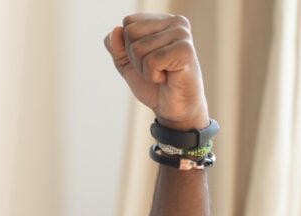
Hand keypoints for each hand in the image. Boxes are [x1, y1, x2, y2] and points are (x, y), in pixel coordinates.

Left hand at [104, 14, 209, 130]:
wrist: (173, 109)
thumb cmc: (153, 85)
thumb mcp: (127, 64)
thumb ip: (116, 47)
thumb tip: (115, 30)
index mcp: (163, 21)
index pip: (128, 23)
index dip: (128, 47)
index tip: (146, 59)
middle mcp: (175, 22)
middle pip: (131, 32)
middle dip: (134, 58)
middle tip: (154, 68)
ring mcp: (182, 34)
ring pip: (139, 48)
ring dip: (144, 69)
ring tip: (162, 73)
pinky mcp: (186, 50)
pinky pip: (151, 61)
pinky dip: (153, 75)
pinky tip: (168, 77)